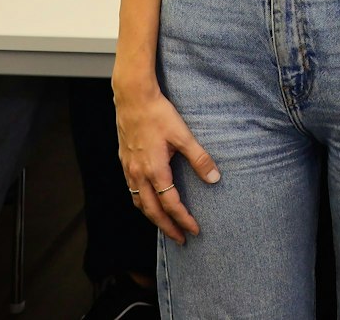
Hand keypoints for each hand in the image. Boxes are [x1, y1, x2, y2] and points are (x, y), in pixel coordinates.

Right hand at [115, 77, 220, 243]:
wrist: (132, 98)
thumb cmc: (159, 114)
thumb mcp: (183, 135)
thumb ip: (199, 158)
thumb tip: (215, 178)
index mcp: (155, 170)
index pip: (170, 204)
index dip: (183, 219)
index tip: (194, 231)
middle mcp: (138, 174)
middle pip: (152, 211)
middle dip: (167, 227)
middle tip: (180, 239)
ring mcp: (128, 169)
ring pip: (139, 202)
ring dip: (152, 217)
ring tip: (165, 225)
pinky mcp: (124, 162)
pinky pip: (132, 191)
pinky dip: (141, 203)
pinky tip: (148, 202)